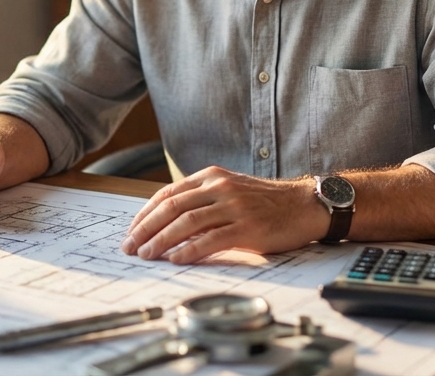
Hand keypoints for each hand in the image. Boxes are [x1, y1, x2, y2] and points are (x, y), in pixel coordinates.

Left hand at [119, 167, 325, 263]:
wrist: (304, 205)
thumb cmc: (266, 202)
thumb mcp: (230, 190)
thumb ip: (202, 200)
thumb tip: (167, 223)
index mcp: (211, 176)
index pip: (167, 193)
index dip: (145, 214)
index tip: (132, 231)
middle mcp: (220, 187)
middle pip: (171, 207)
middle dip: (145, 228)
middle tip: (130, 246)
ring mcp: (234, 206)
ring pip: (187, 222)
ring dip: (161, 240)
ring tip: (146, 254)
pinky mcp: (248, 227)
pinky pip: (212, 239)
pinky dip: (190, 250)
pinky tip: (175, 258)